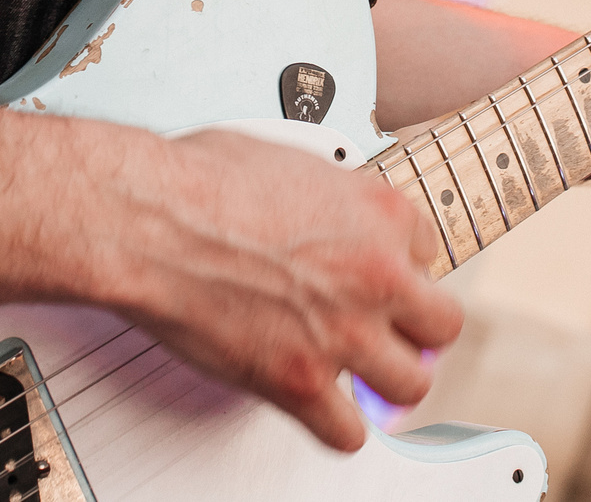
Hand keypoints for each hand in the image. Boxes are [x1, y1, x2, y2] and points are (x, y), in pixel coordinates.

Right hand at [102, 129, 462, 450]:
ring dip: (387, 381)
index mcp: (377, 210)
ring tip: (363, 374)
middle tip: (389, 330)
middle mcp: (375, 272)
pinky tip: (322, 410)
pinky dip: (336, 427)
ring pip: (410, 385)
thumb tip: (328, 210)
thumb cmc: (198, 180)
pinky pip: (348, 433)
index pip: (427, 250)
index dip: (397, 264)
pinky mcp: (300, 381)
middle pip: (441, 324)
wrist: (149, 219)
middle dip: (415, 329)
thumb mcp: (292, 158)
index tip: (376, 273)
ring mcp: (343, 332)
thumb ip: (330, 196)